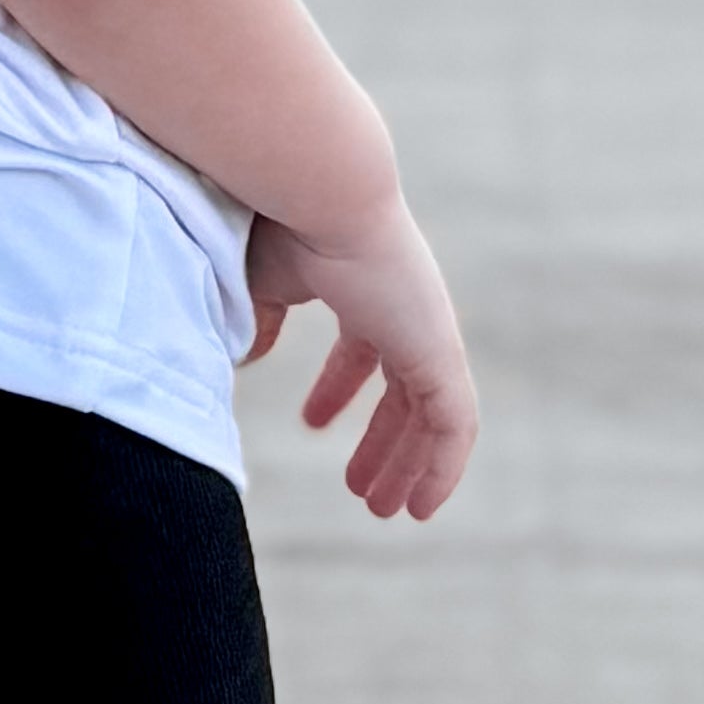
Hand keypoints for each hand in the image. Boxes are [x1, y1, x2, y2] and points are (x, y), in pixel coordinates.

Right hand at [244, 199, 476, 522]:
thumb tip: (249, 358)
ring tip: (389, 511)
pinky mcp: (440, 351)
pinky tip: (424, 505)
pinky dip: (443, 467)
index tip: (313, 426)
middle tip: (362, 489)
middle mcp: (403, 309)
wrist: (317, 192)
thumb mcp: (257, 283)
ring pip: (432, 415)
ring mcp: (427, 330)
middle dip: (383, 442)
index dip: (338, 391)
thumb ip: (258, 322)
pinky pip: (455, 424)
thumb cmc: (277, 224)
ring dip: (411, 465)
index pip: (363, 348)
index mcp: (362, 287)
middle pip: (404, 390)